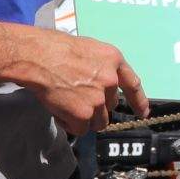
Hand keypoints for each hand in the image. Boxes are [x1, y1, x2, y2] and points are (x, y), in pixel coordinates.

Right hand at [8, 27, 145, 136]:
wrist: (36, 57)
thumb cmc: (54, 48)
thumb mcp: (87, 49)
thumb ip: (100, 67)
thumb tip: (101, 85)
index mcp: (113, 59)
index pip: (133, 84)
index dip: (139, 101)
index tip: (143, 113)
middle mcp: (111, 80)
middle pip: (110, 106)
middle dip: (95, 107)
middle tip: (75, 97)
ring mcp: (99, 98)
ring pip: (97, 121)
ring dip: (83, 118)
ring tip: (65, 103)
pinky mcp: (85, 114)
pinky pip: (81, 129)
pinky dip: (69, 124)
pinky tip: (59, 110)